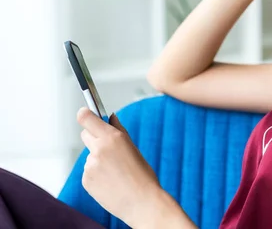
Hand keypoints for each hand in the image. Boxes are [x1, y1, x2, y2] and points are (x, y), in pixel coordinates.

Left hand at [77, 107, 160, 226]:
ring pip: (90, 154)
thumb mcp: (134, 148)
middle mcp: (99, 149)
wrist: (142, 203)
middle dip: (94, 136)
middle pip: (85, 134)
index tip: (85, 113)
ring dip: (98, 158)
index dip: (85, 114)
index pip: (86, 117)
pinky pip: (88, 170)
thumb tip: (110, 117)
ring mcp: (90, 165)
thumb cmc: (143, 176)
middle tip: (108, 146)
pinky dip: (97, 174)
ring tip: (116, 171)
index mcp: (113, 138)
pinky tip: (111, 180)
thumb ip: (119, 131)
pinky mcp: (86, 180)